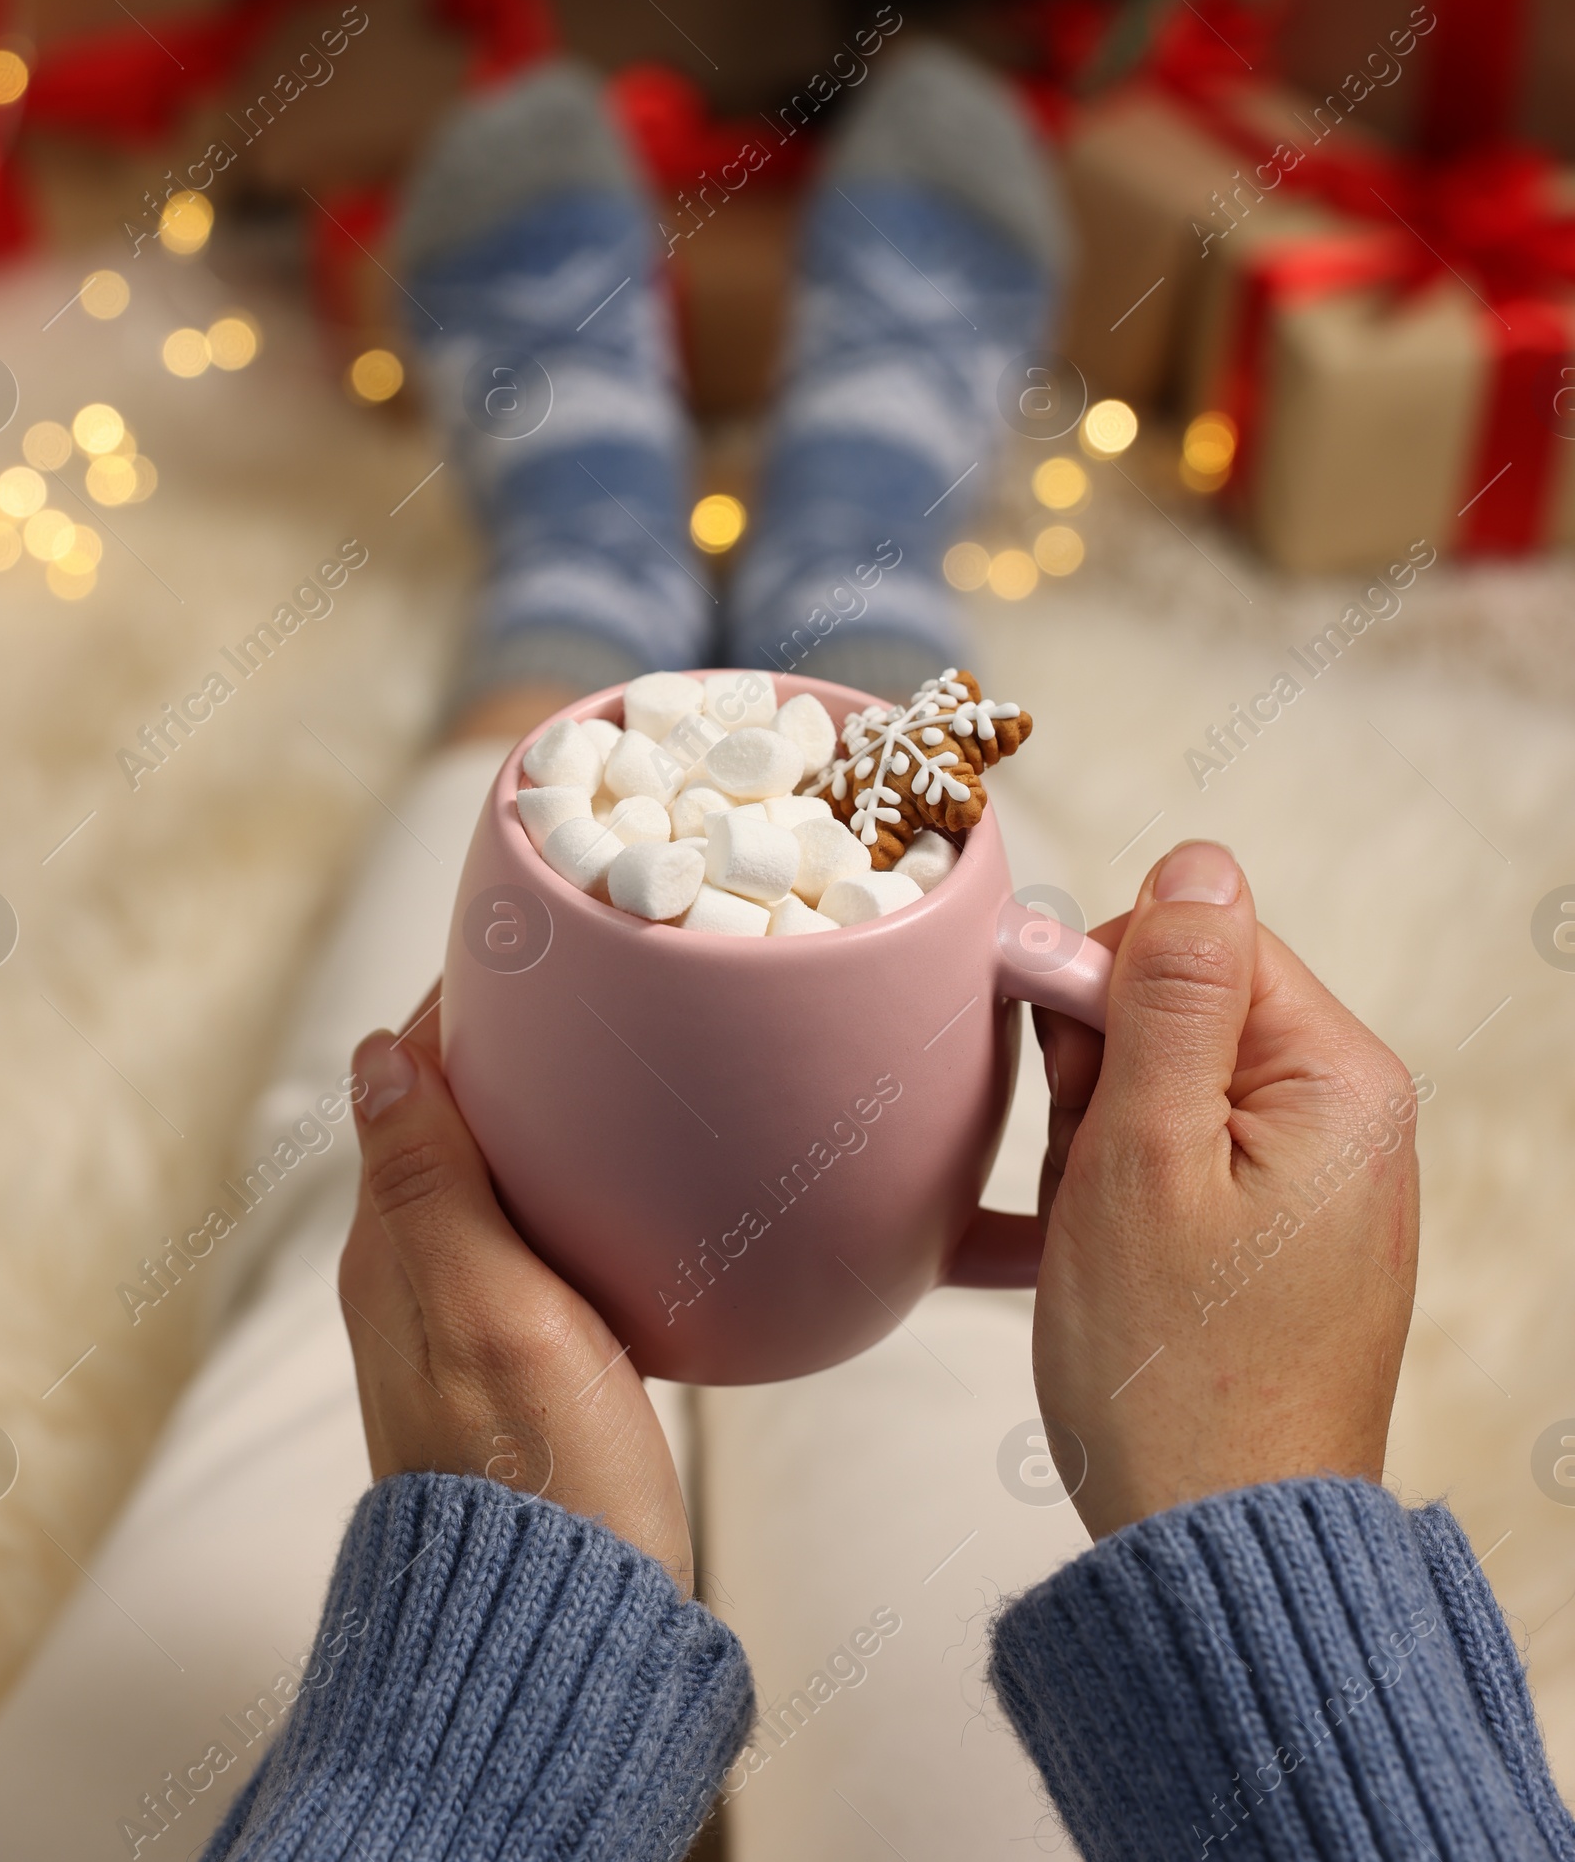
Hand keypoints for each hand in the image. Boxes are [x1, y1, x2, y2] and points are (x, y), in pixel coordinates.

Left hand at [339, 985, 693, 1593]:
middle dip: (520, 1045)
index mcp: (397, 1249)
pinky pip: (552, 1236)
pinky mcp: (538, 1362)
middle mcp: (422, 1277)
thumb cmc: (537, 1475)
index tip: (538, 934)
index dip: (468, 1001)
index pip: (413, 1078)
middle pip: (460, 1118)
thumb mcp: (486, 1308)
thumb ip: (432, 1182)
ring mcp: (479, 1322)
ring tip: (638, 1054)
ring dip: (558, 1113)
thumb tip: (371, 1053)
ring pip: (510, 1175)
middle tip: (609, 977)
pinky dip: (592, 1185)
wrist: (569, 1626)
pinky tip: (653, 1182)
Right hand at [1031, 842, 1418, 1540]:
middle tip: (1089, 1186)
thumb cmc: (1174, 1372)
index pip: (1200, 938)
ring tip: (1100, 1242)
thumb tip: (1200, 859)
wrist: (1213, 1551)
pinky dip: (1123, 1193)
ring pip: (1168, 1087)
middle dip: (1102, 1079)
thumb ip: (1170, 994)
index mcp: (1339, 1079)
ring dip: (1102, 1144)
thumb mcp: (1145, 1156)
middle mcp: (1350, 1118)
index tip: (1059, 1073)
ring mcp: (1320, 1181)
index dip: (1103, 990)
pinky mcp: (1284, 1233)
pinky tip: (1113, 1266)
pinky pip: (1183, 1158)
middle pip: (1185, 1009)